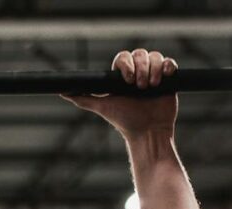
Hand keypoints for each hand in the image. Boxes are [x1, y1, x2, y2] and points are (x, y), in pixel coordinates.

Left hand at [63, 49, 178, 139]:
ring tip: (152, 86)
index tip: (128, 80)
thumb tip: (62, 92)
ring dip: (154, 69)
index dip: (126, 64)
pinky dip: (168, 66)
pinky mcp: (168, 79)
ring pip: (155, 56)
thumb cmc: (125, 120)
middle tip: (139, 87)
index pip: (123, 57)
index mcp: (122, 77)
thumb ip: (83, 98)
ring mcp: (153, 75)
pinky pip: (170, 63)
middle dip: (141, 68)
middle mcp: (138, 73)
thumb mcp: (102, 107)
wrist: (148, 131)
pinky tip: (165, 78)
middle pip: (140, 54)